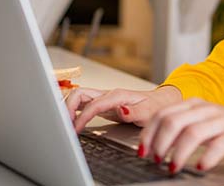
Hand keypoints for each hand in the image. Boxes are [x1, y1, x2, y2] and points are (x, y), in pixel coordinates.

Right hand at [66, 86, 182, 132]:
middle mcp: (108, 95)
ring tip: (63, 123)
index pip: (93, 104)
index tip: (75, 130)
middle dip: (67, 107)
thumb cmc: (155, 105)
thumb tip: (121, 110)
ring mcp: (104, 99)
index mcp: (117, 95)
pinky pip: (83, 104)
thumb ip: (135, 111)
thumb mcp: (149, 111)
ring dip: (67, 108)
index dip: (82, 117)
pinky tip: (70, 121)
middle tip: (63, 125)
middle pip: (79, 94)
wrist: (160, 102)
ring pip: (78, 97)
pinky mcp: (102, 105)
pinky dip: (73, 111)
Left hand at [138, 98, 223, 172]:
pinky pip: (219, 144)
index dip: (148, 133)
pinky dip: (207, 157)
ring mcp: (222, 120)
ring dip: (177, 152)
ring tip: (172, 167)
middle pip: (173, 121)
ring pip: (192, 132)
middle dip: (159, 143)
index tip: (142, 150)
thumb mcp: (204, 124)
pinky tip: (201, 167)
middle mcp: (206, 109)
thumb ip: (183, 129)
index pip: (162, 114)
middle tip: (154, 160)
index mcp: (194, 105)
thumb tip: (154, 144)